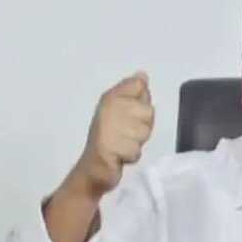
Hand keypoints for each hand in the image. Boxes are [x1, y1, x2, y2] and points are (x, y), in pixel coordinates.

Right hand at [70, 71, 154, 198]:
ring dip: (137, 142)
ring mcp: (107, 128)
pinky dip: (130, 155)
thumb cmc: (109, 138)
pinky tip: (120, 156)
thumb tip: (142, 74)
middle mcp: (107, 107)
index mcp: (110, 97)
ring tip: (123, 144)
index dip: (142, 103)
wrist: (93, 167)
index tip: (131, 114)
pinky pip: (135, 150)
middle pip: (148, 111)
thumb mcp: (120, 111)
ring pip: (144, 131)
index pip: (139, 86)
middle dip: (143, 126)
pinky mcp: (108, 149)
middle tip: (127, 134)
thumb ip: (133, 93)